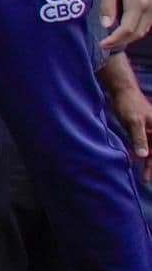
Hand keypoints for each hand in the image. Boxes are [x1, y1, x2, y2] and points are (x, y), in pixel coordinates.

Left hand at [100, 0, 151, 55]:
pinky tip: (124, 30)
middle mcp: (150, 7)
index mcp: (138, 3)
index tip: (101, 44)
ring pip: (144, 30)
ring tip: (113, 39)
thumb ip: (107, 5)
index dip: (114, 40)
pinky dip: (137, 30)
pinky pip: (148, 23)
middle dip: (121, 41)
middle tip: (105, 44)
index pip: (127, 30)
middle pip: (137, 33)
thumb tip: (106, 25)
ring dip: (129, 37)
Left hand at [108, 57, 151, 178]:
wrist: (121, 91)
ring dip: (147, 163)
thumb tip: (143, 156)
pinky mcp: (140, 131)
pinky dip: (138, 154)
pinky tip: (133, 162)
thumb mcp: (133, 122)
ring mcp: (149, 131)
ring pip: (150, 151)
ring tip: (143, 177)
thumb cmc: (129, 104)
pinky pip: (141, 146)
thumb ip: (138, 138)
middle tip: (146, 180)